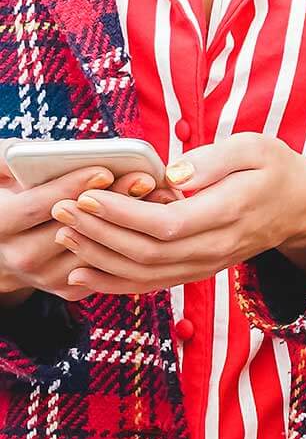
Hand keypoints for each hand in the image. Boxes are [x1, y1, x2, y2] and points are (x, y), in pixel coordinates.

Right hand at [0, 163, 159, 307]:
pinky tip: (151, 219)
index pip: (39, 206)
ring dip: (130, 224)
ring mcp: (47, 277)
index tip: (104, 171)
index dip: (73, 187)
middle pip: (76, 229)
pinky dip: (131, 241)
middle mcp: (21, 257)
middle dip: (112, 202)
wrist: (4, 247)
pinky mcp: (70, 288)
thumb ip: (9, 157)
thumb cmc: (7, 199)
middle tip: (144, 179)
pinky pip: (107, 266)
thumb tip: (44, 149)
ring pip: (98, 250)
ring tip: (157, 196)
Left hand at [50, 133, 305, 295]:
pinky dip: (118, 282)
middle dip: (100, 234)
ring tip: (66, 238)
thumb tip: (172, 174)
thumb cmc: (276, 170)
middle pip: (150, 252)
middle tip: (63, 212)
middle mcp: (219, 246)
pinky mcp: (201, 269)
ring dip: (102, 259)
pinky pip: (155, 284)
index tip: (88, 195)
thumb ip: (213, 158)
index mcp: (231, 212)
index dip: (123, 214)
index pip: (168, 223)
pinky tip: (86, 273)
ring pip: (148, 274)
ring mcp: (210, 263)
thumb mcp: (254, 147)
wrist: (303, 208)